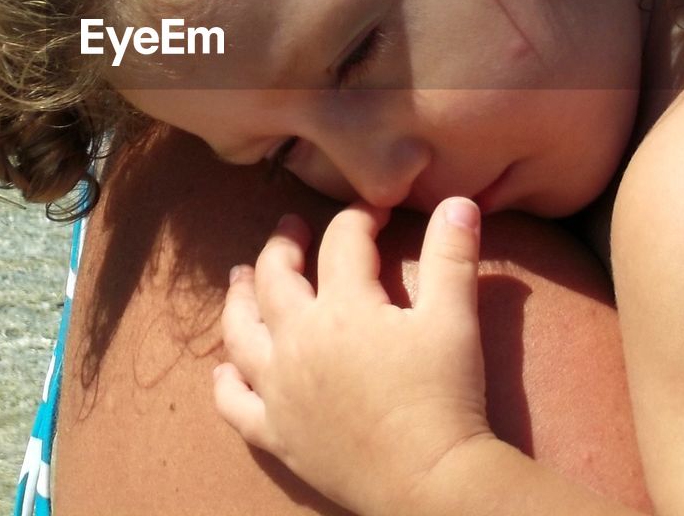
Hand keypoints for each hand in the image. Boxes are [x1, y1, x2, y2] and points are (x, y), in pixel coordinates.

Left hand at [214, 198, 493, 515]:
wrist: (431, 482)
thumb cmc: (445, 396)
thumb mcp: (455, 318)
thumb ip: (452, 255)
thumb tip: (458, 201)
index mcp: (343, 308)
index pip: (342, 242)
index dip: (358, 218)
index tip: (374, 212)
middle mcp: (298, 341)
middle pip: (275, 278)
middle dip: (283, 246)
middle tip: (291, 229)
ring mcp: (279, 389)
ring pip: (240, 332)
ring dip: (239, 299)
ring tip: (241, 278)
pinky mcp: (275, 434)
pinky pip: (235, 404)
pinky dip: (226, 382)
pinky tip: (225, 369)